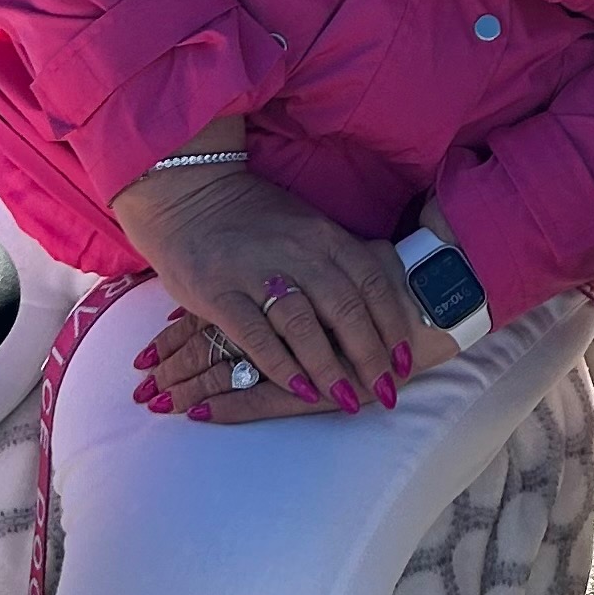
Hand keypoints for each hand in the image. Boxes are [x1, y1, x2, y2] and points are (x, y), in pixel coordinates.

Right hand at [109, 164, 428, 415]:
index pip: (370, 282)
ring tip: (347, 399)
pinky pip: (257, 337)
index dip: (392, 323)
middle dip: (371, 355)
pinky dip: (281, 367)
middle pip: (345, 308)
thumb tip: (383, 294)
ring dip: (330, 368)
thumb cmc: (254, 217)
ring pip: (304, 326)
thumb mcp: (305, 225)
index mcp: (322, 235)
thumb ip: (337, 257)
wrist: (188, 194)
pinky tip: (300, 391)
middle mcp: (296, 251)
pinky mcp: (219, 293)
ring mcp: (256, 272)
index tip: (405, 357)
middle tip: (386, 390)